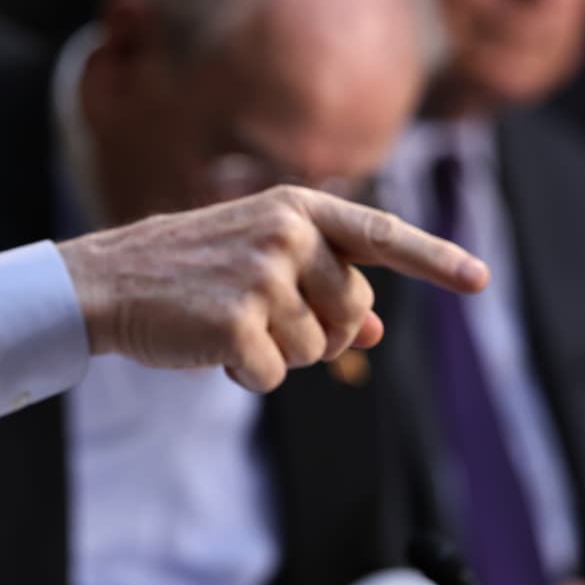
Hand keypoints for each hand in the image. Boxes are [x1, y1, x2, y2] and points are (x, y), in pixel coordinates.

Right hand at [56, 186, 488, 391]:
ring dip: (277, 354)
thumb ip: (320, 286)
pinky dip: (248, 374)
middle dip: (317, 334)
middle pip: (350, 316)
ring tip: (226, 323)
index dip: (434, 260)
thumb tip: (374, 333)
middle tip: (260, 319)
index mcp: (296, 209)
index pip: (380, 236)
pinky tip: (211, 345)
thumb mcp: (258, 262)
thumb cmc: (185, 272)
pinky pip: (275, 375)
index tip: (478, 280)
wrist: (105, 281)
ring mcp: (264, 276)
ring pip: (315, 351)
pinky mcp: (240, 322)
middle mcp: (288, 235)